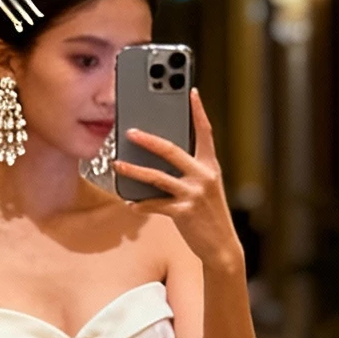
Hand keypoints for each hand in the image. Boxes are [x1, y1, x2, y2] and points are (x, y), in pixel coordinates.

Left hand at [114, 90, 241, 268]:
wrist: (221, 246)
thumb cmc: (209, 215)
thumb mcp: (206, 188)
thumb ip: (189, 172)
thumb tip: (161, 159)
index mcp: (210, 166)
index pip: (205, 133)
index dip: (198, 111)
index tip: (191, 91)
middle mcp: (204, 176)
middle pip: (171, 150)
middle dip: (148, 140)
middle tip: (130, 131)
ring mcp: (193, 194)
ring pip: (157, 177)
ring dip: (133, 171)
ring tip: (116, 164)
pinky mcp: (184, 212)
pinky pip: (155, 205)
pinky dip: (141, 205)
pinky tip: (130, 204)